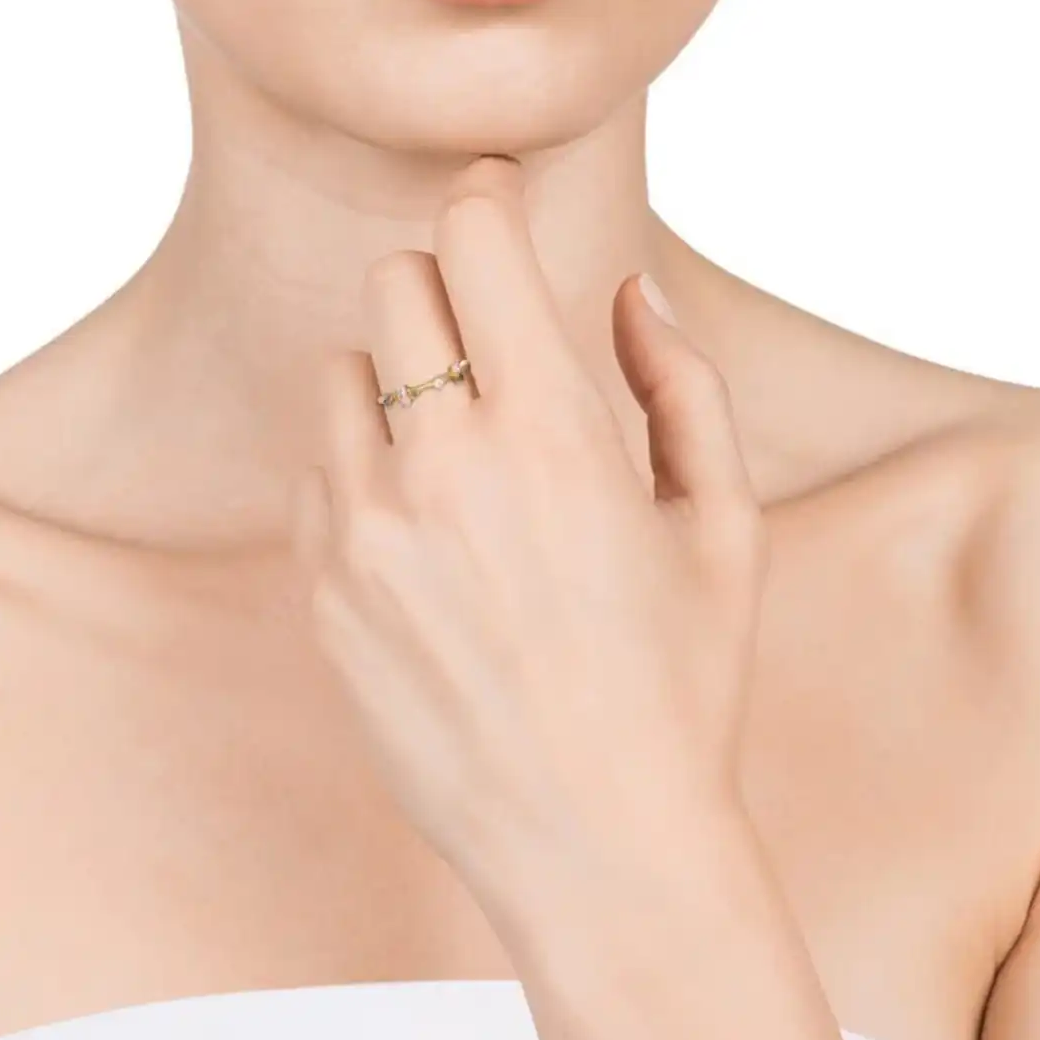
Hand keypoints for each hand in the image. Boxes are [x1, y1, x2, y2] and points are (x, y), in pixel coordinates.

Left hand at [291, 157, 767, 905]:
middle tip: (489, 340)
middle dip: (445, 288)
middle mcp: (441, 468)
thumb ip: (681, 385)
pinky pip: (315, 479)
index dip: (485, 197)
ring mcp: (364, 536)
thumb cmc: (681, 689)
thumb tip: (625, 291)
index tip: (496, 201)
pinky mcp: (323, 597)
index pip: (473, 238)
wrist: (595, 843)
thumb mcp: (724, 528)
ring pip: (340, 377)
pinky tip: (422, 540)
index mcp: (551, 433)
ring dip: (396, 384)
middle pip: (394, 283)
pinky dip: (360, 475)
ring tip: (456, 456)